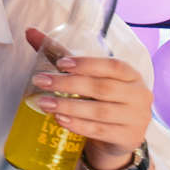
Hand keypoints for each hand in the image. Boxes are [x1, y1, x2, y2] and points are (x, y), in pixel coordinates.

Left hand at [25, 29, 152, 166]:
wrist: (117, 136)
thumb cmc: (100, 99)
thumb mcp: (85, 76)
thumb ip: (61, 54)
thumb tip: (30, 32)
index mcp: (131, 75)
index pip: (113, 66)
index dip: (87, 64)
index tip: (61, 64)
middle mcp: (139, 95)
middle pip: (102, 88)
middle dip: (68, 84)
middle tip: (41, 82)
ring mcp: (136, 118)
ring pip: (99, 111)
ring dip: (68, 106)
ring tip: (44, 103)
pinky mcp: (128, 138)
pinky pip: (100, 131)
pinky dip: (78, 125)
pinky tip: (60, 119)